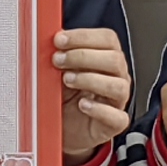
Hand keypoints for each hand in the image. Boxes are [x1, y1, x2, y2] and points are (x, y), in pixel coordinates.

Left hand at [54, 26, 132, 162]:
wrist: (64, 129)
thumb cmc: (65, 98)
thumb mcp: (59, 73)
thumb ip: (59, 56)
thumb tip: (48, 39)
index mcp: (106, 59)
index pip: (107, 39)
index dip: (84, 36)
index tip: (60, 40)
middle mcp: (116, 78)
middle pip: (114, 59)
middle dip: (83, 56)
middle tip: (59, 60)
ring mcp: (117, 101)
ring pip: (118, 86)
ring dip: (90, 79)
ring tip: (67, 80)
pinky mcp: (114, 124)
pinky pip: (117, 117)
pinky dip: (99, 109)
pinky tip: (82, 104)